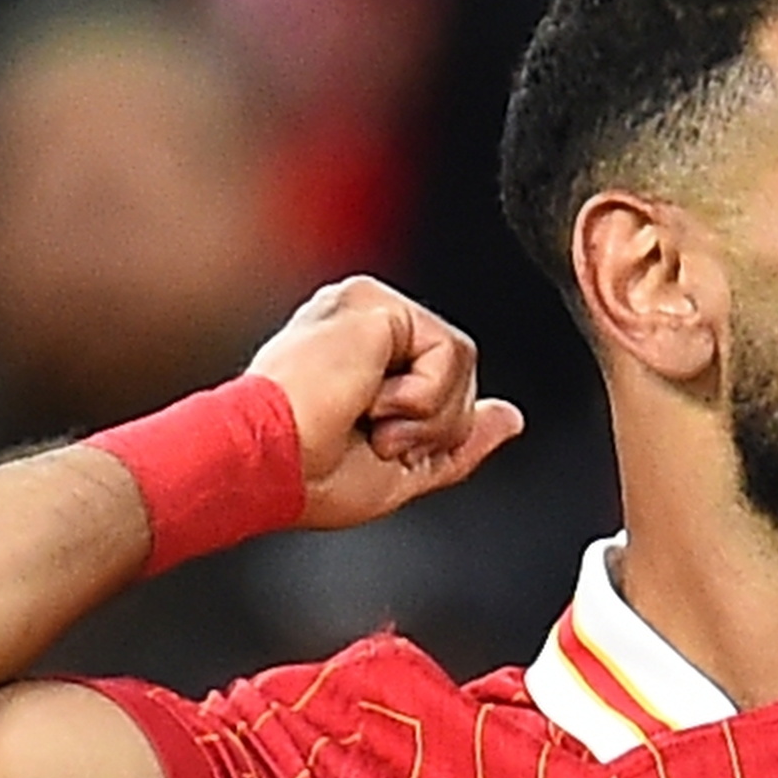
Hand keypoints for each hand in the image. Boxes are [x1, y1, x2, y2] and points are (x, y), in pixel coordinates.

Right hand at [245, 276, 524, 530]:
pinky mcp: (376, 304)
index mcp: (360, 357)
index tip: (378, 447)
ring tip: (370, 422)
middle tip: (374, 440)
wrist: (266, 463)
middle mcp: (363, 324)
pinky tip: (368, 400)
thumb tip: (511, 417)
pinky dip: (422, 397)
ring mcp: (368, 308)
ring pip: (462, 362)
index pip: (440, 382)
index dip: (432, 429)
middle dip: (434, 427)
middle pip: (460, 373)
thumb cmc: (308, 474)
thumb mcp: (404, 468)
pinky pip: (452, 352)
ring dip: (427, 416)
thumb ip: (459, 440)